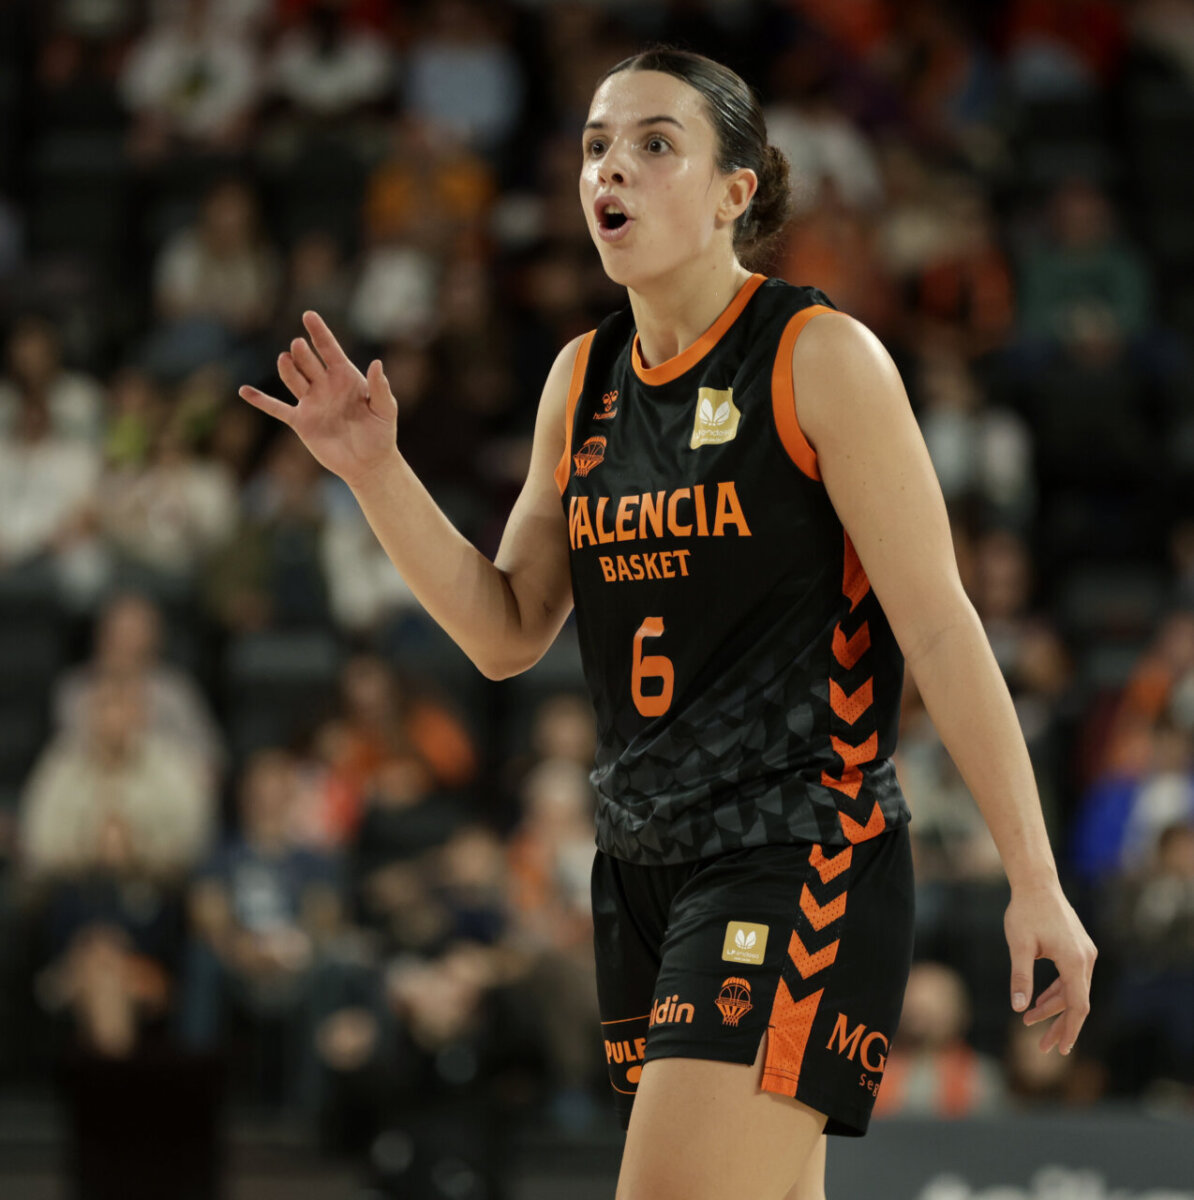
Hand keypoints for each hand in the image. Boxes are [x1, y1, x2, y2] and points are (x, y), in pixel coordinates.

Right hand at [239, 311, 398, 487]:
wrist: (369, 464)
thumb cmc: (381, 434)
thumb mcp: (386, 410)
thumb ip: (380, 388)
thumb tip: (377, 364)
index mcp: (346, 377)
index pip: (330, 350)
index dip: (319, 333)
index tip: (308, 315)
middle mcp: (325, 385)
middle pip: (309, 363)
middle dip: (303, 354)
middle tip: (298, 346)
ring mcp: (311, 402)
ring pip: (294, 379)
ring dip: (288, 369)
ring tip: (285, 359)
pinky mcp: (301, 421)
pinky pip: (277, 409)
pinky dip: (261, 400)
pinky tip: (244, 391)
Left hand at [1005, 880, 1096, 1055]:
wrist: (1036, 883)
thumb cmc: (1025, 911)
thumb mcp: (1018, 945)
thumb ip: (1020, 977)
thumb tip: (1019, 1008)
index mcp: (1074, 961)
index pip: (1078, 1005)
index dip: (1070, 1029)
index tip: (1062, 1049)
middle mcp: (1086, 959)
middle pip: (1077, 1002)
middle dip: (1059, 1025)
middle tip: (1043, 1047)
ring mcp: (1084, 953)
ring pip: (1072, 990)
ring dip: (1053, 1008)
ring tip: (1030, 1022)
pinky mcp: (1078, 948)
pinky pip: (1069, 978)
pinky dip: (1055, 992)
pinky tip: (1039, 1002)